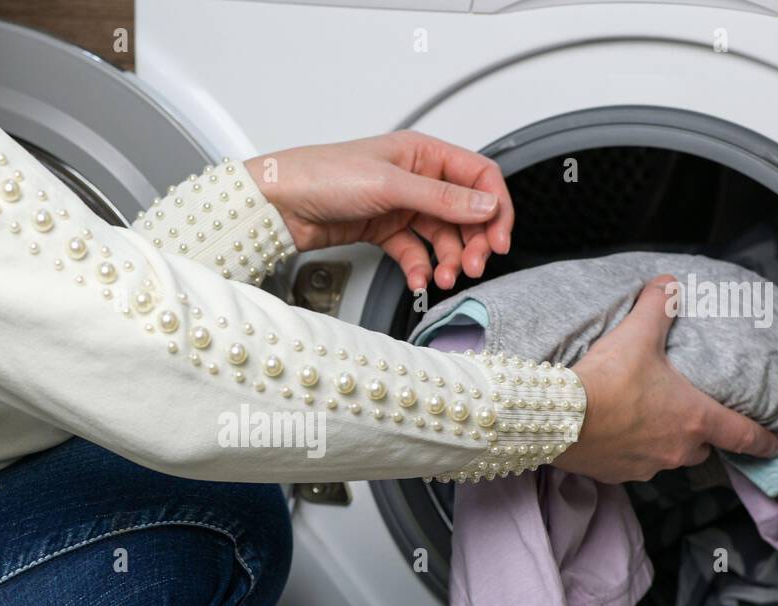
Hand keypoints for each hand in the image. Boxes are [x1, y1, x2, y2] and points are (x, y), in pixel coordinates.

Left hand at [246, 131, 512, 292]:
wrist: (278, 203)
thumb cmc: (323, 175)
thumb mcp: (390, 185)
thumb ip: (441, 199)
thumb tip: (485, 205)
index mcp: (424, 153)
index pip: (479, 178)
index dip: (495, 208)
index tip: (499, 239)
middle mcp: (417, 178)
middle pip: (465, 212)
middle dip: (474, 241)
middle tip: (474, 265)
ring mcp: (401, 205)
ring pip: (442, 236)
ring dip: (449, 259)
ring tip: (444, 277)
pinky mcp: (384, 229)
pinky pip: (415, 251)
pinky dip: (421, 267)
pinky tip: (420, 279)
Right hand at [555, 276, 777, 483]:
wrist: (558, 415)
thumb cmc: (608, 378)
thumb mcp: (637, 335)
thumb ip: (658, 307)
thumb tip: (668, 282)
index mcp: (695, 418)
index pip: (743, 436)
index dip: (763, 440)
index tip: (774, 445)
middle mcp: (676, 449)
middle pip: (702, 449)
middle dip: (700, 436)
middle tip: (689, 419)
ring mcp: (646, 466)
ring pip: (667, 458)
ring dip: (663, 444)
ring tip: (644, 423)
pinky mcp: (616, 474)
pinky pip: (633, 466)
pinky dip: (630, 453)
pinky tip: (614, 435)